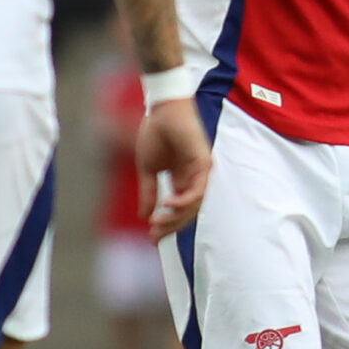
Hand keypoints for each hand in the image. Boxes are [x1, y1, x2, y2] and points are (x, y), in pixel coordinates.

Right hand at [136, 97, 212, 240]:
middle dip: (170, 227)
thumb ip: (149, 192)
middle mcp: (194, 178)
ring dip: (175, 218)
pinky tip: (167, 205)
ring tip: (157, 223)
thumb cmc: (156, 133)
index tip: (151, 238)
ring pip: (194, 206)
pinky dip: (184, 201)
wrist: (162, 110)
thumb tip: (145, 216)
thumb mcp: (149, 170)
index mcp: (182, 180)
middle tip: (154, 236)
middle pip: (187, 212)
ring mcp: (201, 172)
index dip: (166, 225)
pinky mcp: (204, 164)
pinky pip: (197, 190)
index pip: (178, 210)